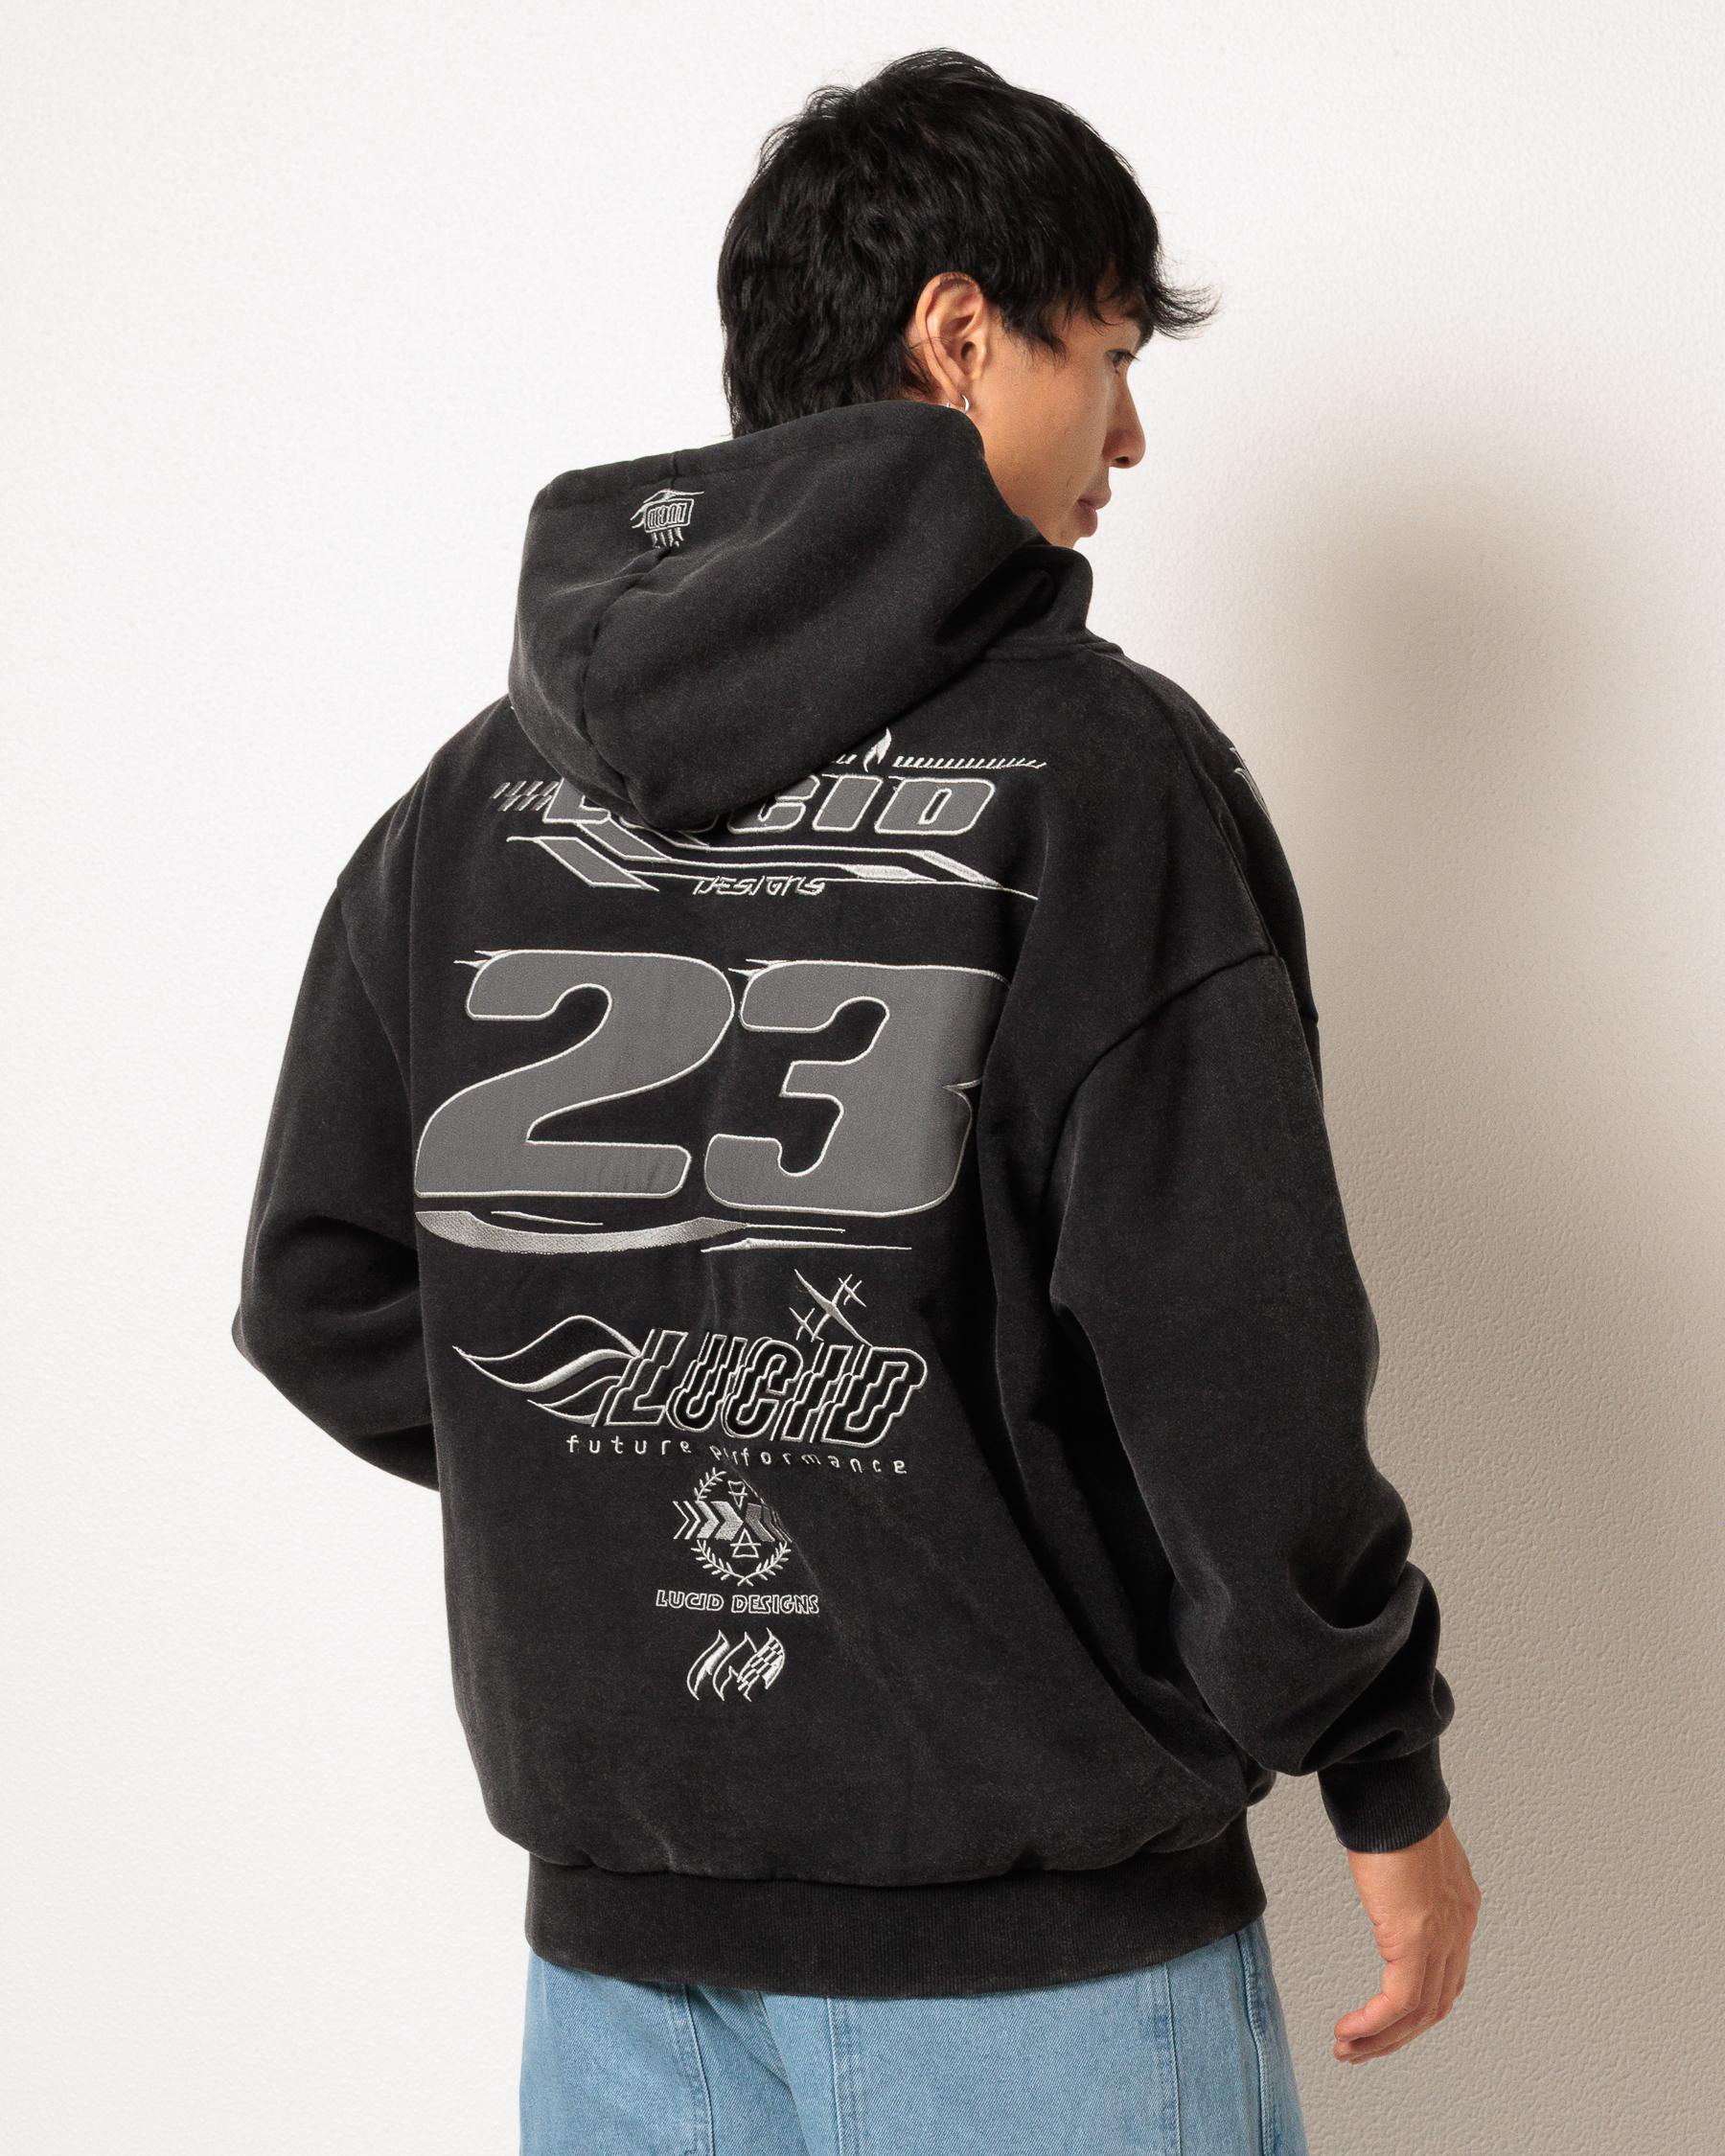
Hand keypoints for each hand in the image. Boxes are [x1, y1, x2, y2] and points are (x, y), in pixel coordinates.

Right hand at [1333, 1814, 1480, 2062]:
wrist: (1393, 1792)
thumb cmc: (1392, 1805)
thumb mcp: (1406, 1849)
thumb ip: (1404, 1876)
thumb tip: (1388, 1880)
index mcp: (1459, 1906)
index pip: (1446, 1976)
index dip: (1417, 2007)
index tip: (1386, 2020)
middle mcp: (1458, 1927)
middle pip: (1435, 2005)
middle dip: (1397, 2034)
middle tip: (1363, 2048)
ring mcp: (1441, 1937)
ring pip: (1419, 2013)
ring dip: (1381, 2039)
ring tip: (1349, 2049)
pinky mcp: (1415, 1942)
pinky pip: (1397, 2003)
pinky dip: (1373, 2025)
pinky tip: (1349, 2031)